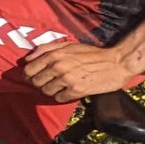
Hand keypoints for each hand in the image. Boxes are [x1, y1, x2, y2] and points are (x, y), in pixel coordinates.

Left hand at [22, 39, 139, 102]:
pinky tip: (69, 90)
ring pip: (46, 91)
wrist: (116, 63)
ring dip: (51, 90)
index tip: (34, 76)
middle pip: (35, 82)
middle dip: (40, 83)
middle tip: (49, 81)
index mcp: (55, 55)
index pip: (29, 69)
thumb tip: (27, 59)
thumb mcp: (69, 45)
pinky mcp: (76, 91)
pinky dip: (62, 96)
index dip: (29, 74)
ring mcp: (67, 80)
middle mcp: (58, 67)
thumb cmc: (92, 53)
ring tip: (60, 86)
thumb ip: (46, 49)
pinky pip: (59, 98)